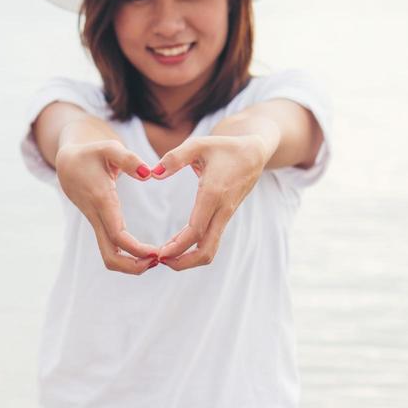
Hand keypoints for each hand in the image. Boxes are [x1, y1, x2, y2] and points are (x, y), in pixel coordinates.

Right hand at [55, 139, 159, 274]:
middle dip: (133, 266)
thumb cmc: (91, 154)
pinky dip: (128, 256)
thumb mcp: (109, 147)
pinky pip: (111, 249)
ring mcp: (96, 224)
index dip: (136, 249)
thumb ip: (128, 159)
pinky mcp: (99, 226)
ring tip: (155, 259)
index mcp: (101, 200)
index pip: (117, 235)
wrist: (67, 163)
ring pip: (108, 257)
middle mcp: (97, 217)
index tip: (157, 253)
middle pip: (110, 256)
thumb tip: (148, 173)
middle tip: (159, 261)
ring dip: (131, 265)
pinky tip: (146, 252)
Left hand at [150, 135, 267, 269]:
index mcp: (213, 193)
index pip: (196, 230)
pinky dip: (192, 249)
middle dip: (183, 262)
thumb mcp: (198, 144)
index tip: (160, 253)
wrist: (254, 154)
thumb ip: (175, 157)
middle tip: (159, 260)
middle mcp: (221, 210)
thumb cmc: (224, 147)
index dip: (178, 246)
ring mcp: (224, 217)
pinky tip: (174, 246)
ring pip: (210, 250)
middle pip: (206, 250)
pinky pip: (209, 241)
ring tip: (164, 257)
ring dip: (188, 260)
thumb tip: (153, 173)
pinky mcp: (224, 218)